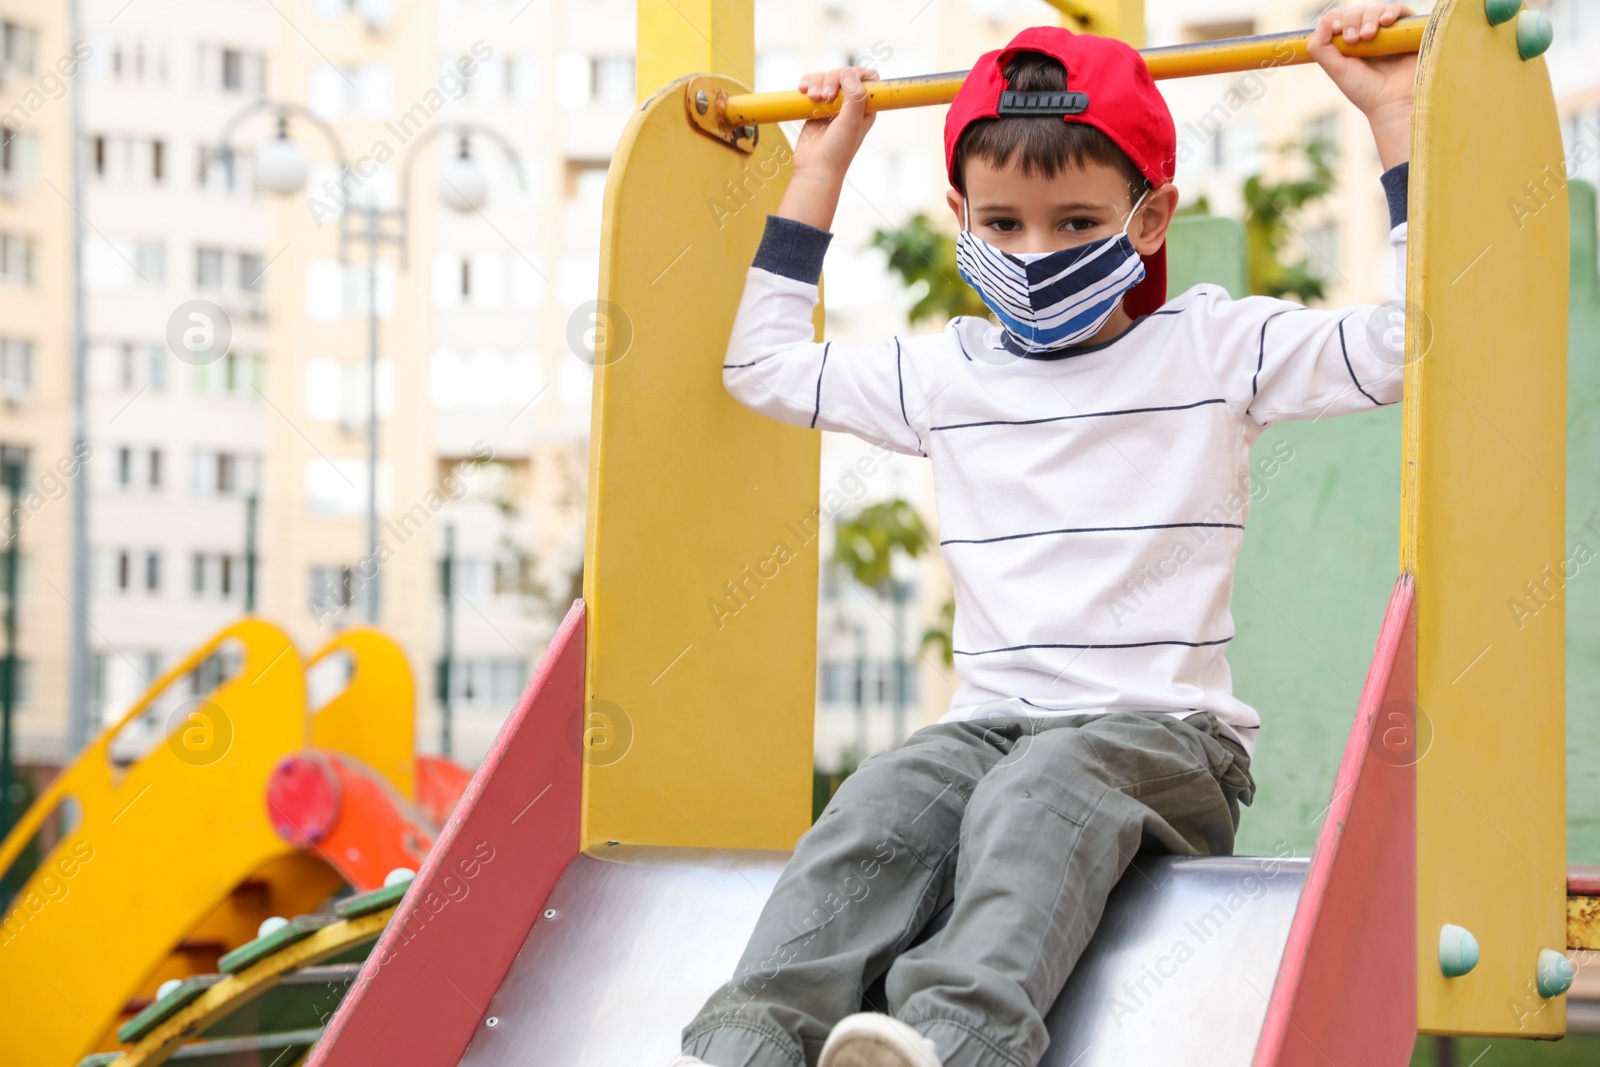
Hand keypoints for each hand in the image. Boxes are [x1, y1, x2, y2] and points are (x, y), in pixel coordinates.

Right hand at [777, 66, 878, 230]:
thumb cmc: (837, 150)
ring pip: (825, 76)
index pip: (868, 78)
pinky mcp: (815, 106)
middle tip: (825, 96)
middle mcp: (851, 104)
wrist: (815, 168)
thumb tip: (848, 72)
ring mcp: (832, 104)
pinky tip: (802, 90)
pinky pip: (811, 84)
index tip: (846, 83)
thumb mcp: (851, 123)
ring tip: (812, 97)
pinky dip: (807, 82)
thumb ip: (854, 96)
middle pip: (843, 73)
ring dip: (817, 81)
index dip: (858, 73)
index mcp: (866, 107)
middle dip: (832, 78)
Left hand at [1308, 4, 1416, 168]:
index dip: (1338, 19)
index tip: (1338, 30)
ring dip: (1370, 16)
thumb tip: (1322, 20)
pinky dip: (1391, 11)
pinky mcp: (1408, 32)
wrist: (1395, 102)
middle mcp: (1370, 36)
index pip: (1341, 19)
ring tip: (1368, 35)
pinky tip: (1386, 22)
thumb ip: (1321, 48)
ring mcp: (1390, 33)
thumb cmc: (1366, 90)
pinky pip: (1400, 11)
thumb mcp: (1336, 70)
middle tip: (1353, 39)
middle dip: (1352, 20)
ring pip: (1377, 9)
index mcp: (1351, 44)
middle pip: (1358, 12)